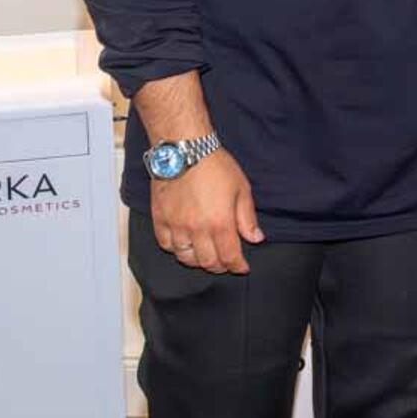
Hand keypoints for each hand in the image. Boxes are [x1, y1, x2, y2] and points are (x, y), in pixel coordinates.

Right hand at [150, 149, 262, 273]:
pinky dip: (176, 249)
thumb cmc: (215, 166)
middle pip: (207, 262)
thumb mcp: (242, 189)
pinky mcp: (160, 219)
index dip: (238, 266)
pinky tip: (184, 245)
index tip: (242, 267)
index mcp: (220, 223)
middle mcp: (196, 229)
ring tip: (206, 255)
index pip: (229, 257)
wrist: (185, 150)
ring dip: (198, 261)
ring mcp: (176, 226)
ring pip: (185, 257)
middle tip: (226, 263)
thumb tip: (256, 238)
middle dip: (220, 267)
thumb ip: (247, 218)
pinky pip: (165, 244)